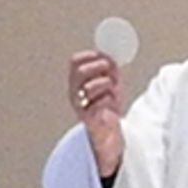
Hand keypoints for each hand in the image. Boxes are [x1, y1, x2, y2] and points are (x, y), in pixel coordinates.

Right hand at [68, 51, 125, 178]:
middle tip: (110, 70)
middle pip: (81, 72)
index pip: (75, 62)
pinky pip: (100, 103)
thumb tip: (111, 56)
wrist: (107, 132)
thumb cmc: (107, 105)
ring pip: (90, 87)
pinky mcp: (88, 119)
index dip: (90, 55)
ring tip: (113, 90)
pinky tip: (112, 104)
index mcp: (76, 81)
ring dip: (106, 84)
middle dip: (99, 67)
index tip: (104, 56)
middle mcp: (74, 93)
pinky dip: (109, 100)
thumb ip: (109, 69)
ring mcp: (79, 106)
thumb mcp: (109, 82)